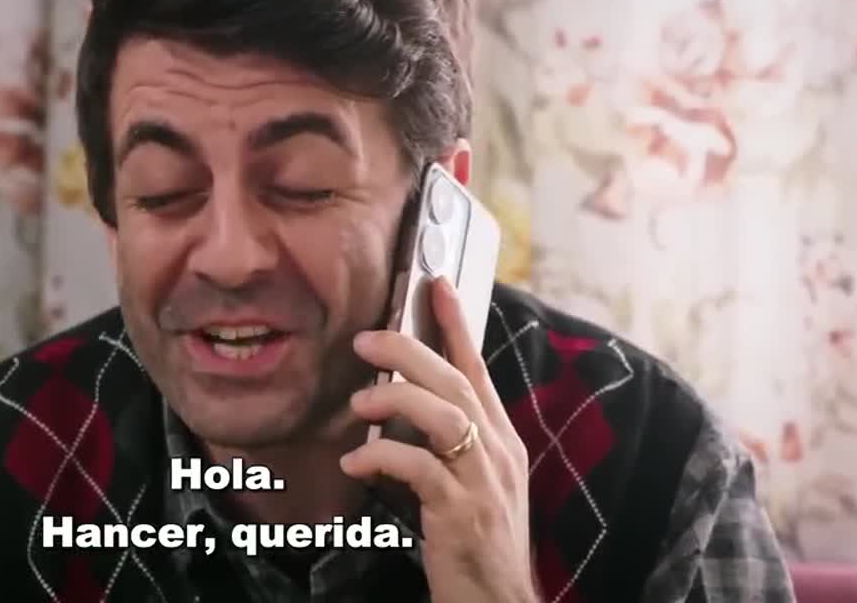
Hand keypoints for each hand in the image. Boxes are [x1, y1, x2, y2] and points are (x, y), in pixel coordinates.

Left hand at [340, 276, 538, 602]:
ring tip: (359, 400)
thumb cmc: (477, 540)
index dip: (456, 324)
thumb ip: (445, 442)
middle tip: (365, 337)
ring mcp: (483, 480)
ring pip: (443, 414)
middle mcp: (497, 451)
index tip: (435, 284)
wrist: (500, 601)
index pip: (477, 368)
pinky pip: (418, 468)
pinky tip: (356, 461)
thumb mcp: (470, 481)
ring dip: (396, 397)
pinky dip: (383, 456)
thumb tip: (401, 403)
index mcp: (499, 439)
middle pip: (455, 381)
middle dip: (409, 349)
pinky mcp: (461, 511)